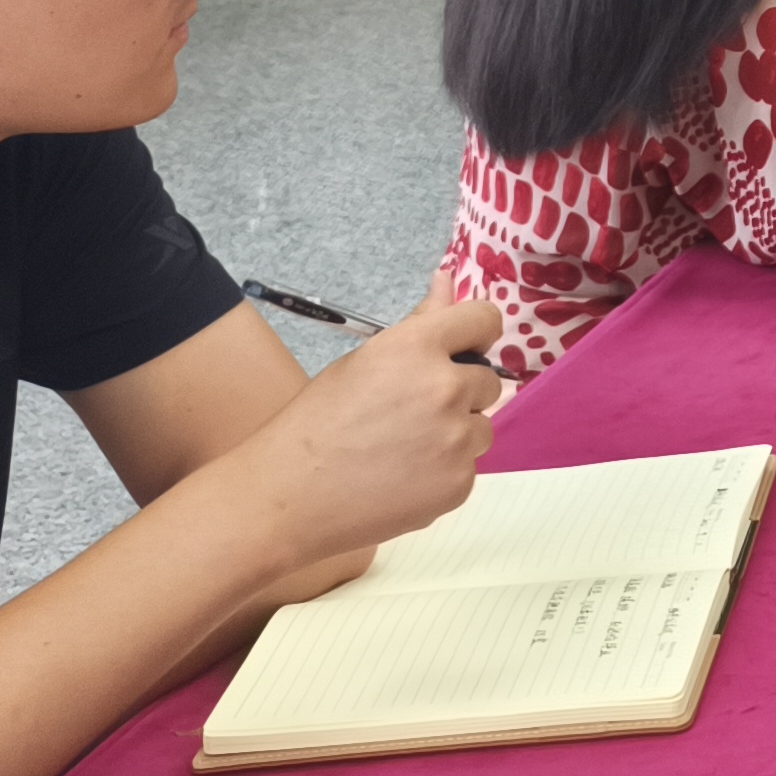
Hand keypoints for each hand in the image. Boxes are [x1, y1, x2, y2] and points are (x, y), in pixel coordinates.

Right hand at [205, 289, 504, 571]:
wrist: (288, 497)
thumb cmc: (316, 423)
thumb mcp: (364, 361)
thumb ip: (419, 323)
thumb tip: (449, 278)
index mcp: (416, 347)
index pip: (484, 320)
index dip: (473, 335)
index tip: (460, 350)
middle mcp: (445, 387)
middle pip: (487, 380)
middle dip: (458, 392)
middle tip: (409, 412)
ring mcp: (456, 439)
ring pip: (480, 427)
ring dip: (455, 434)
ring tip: (401, 448)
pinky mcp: (459, 483)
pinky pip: (468, 467)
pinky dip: (444, 472)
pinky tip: (401, 477)